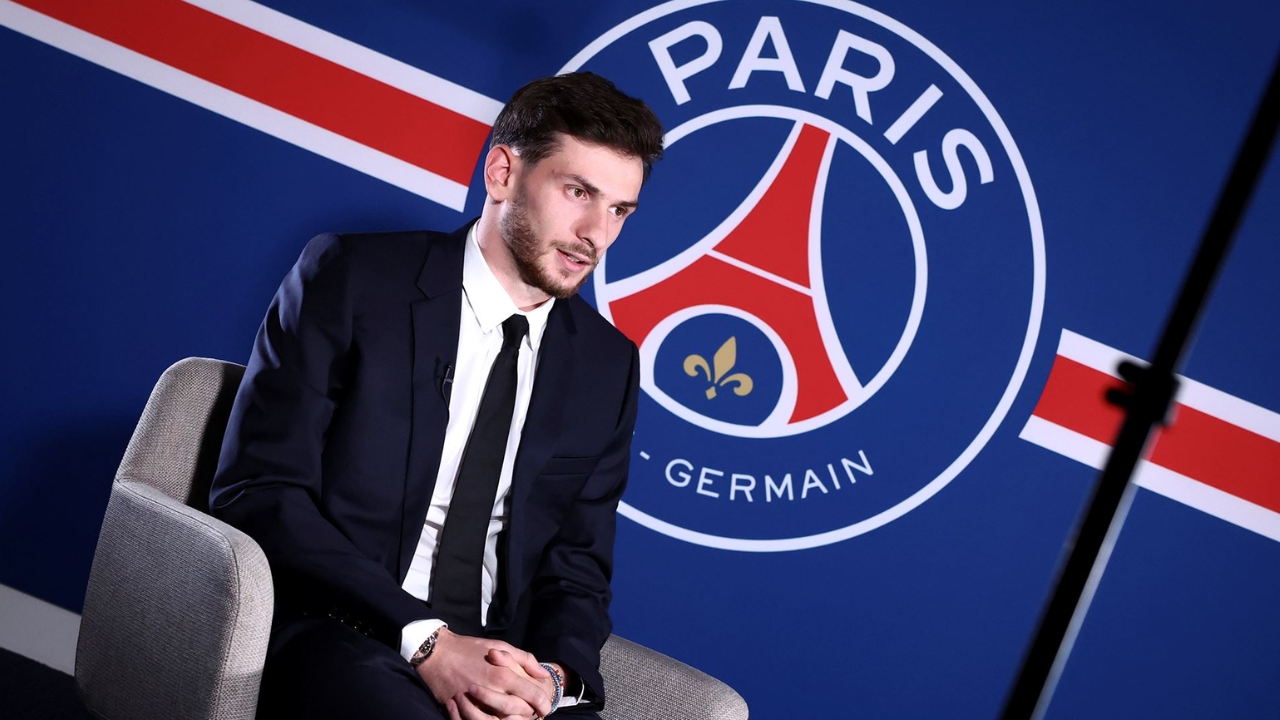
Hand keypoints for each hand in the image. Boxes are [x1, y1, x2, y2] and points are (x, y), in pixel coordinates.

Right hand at [417, 629, 550, 718]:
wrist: (438, 654)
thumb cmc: (470, 648)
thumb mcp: (501, 646)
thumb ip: (525, 660)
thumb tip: (544, 674)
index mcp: (504, 674)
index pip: (532, 694)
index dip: (543, 703)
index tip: (546, 707)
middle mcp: (492, 690)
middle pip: (520, 711)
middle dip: (531, 714)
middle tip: (535, 714)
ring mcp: (477, 703)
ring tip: (518, 717)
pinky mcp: (463, 711)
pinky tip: (498, 718)